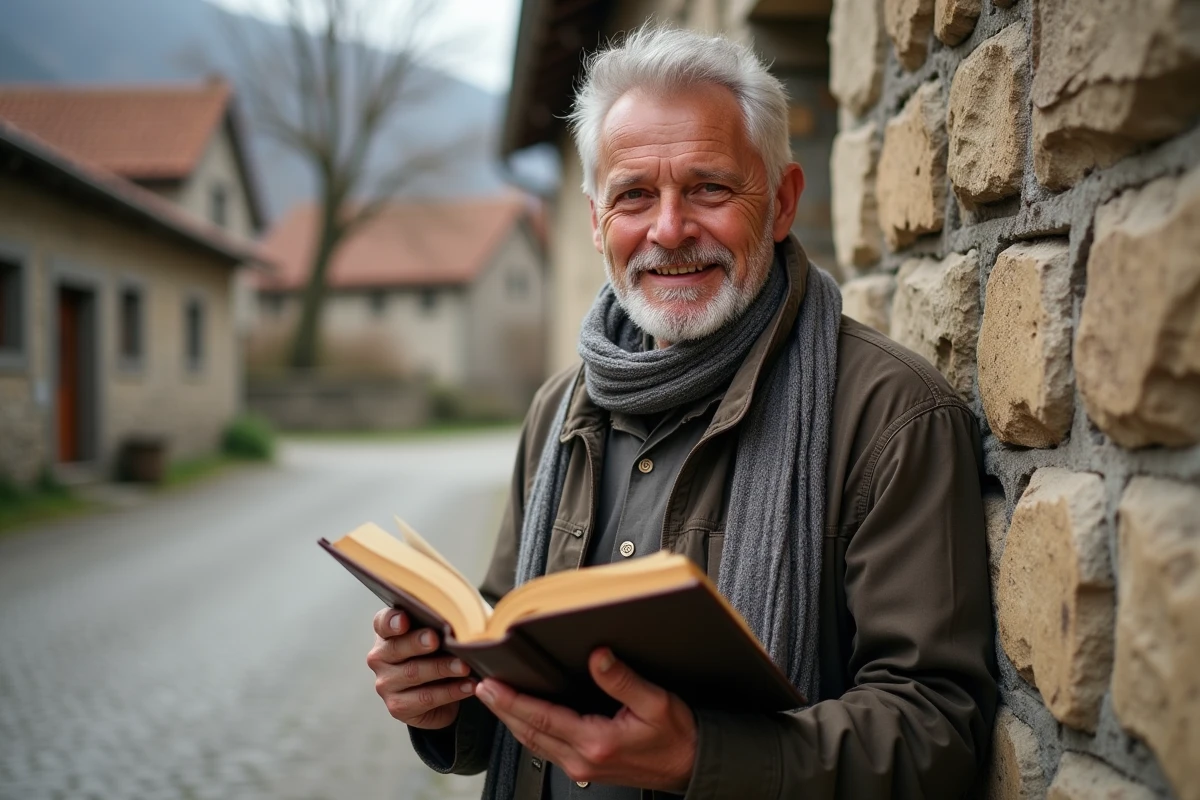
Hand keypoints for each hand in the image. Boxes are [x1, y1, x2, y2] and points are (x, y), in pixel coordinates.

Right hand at [366, 608, 475, 729]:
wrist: (440, 693)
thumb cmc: (439, 654)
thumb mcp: (438, 636)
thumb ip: (439, 625)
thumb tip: (460, 620)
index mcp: (387, 633)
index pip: (383, 622)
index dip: (392, 621)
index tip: (404, 620)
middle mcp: (380, 657)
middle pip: (396, 648)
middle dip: (417, 643)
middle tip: (436, 640)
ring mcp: (386, 683)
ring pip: (413, 673)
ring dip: (442, 668)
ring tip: (464, 666)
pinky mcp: (398, 706)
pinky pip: (425, 698)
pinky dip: (450, 692)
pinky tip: (468, 686)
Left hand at [475, 648, 695, 791]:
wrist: (691, 765)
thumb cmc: (677, 735)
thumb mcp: (655, 702)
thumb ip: (623, 680)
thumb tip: (598, 656)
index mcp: (596, 741)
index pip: (541, 718)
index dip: (511, 700)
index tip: (490, 685)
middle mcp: (583, 759)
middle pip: (528, 733)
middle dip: (502, 709)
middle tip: (480, 687)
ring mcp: (582, 767)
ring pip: (534, 744)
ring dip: (511, 720)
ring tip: (494, 699)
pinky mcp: (585, 768)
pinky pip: (546, 749)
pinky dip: (528, 730)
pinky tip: (523, 717)